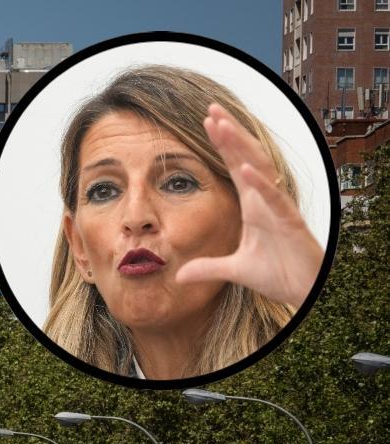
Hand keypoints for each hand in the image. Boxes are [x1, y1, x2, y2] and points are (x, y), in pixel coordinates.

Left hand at [174, 104, 322, 306]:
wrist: (304, 291)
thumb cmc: (278, 274)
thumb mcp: (234, 270)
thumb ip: (208, 268)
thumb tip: (181, 275)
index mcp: (252, 205)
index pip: (234, 166)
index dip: (222, 144)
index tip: (207, 121)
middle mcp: (263, 200)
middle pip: (245, 158)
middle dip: (229, 134)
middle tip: (211, 109)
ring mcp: (277, 208)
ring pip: (259, 169)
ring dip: (240, 147)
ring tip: (223, 125)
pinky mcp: (288, 222)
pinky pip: (273, 199)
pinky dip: (260, 184)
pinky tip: (246, 169)